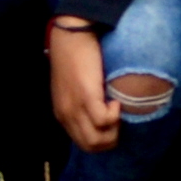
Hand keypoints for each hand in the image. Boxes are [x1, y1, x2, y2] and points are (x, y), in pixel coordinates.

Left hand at [46, 14, 116, 150]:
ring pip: (97, 139)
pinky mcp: (86, 96)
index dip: (102, 139)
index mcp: (63, 114)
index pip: (84, 143)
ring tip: (117, 108)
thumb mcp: (74, 88)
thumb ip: (83, 104)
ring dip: (113, 129)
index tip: (111, 123)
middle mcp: (66, 115)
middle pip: (91, 146)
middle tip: (118, 118)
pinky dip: (114, 114)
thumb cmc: (76, 57)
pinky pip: (103, 120)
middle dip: (110, 138)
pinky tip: (115, 99)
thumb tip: (103, 115)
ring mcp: (74, 107)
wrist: (71, 35)